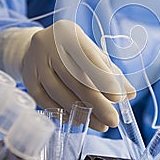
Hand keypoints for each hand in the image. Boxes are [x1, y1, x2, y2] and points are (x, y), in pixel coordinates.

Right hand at [21, 20, 135, 131]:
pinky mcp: (28, 79)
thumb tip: (130, 93)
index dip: (104, 80)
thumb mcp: (91, 53)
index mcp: (69, 34)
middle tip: (112, 120)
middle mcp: (49, 45)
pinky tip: (78, 121)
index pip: (88, 58)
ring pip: (59, 92)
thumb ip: (110, 71)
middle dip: (96, 103)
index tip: (118, 98)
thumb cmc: (72, 51)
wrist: (38, 46)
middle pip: (74, 79)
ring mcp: (36, 63)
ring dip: (81, 112)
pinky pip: (45, 101)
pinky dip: (63, 113)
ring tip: (100, 125)